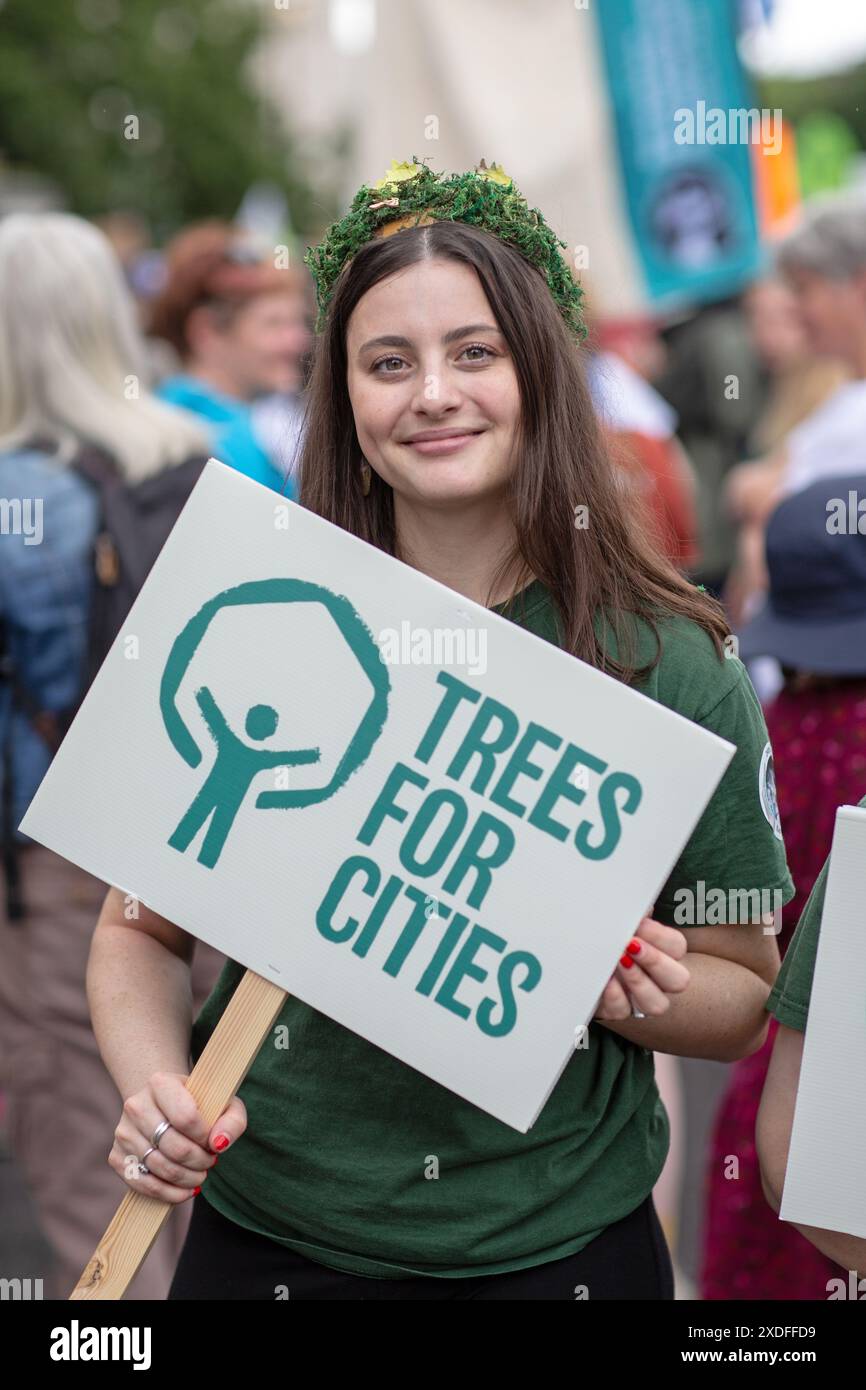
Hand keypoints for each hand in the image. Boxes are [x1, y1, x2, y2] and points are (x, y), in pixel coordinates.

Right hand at [109, 1071, 246, 1203]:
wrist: (164, 1104)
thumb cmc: (199, 1104)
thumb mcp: (224, 1104)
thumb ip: (232, 1121)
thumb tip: (219, 1144)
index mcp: (160, 1083)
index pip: (186, 1118)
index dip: (205, 1137)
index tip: (213, 1141)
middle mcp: (135, 1105)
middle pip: (174, 1147)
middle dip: (199, 1162)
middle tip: (210, 1162)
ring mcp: (123, 1132)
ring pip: (160, 1167)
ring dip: (187, 1179)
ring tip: (200, 1175)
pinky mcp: (117, 1157)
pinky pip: (142, 1184)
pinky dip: (167, 1193)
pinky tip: (184, 1190)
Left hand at [592, 916, 688, 1021]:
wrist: (582, 965)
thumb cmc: (609, 940)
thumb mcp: (620, 923)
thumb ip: (634, 914)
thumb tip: (640, 903)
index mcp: (665, 955)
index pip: (677, 946)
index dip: (660, 936)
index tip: (639, 924)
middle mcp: (660, 982)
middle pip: (678, 980)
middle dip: (655, 960)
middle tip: (631, 945)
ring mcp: (641, 1001)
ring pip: (657, 1004)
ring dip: (638, 980)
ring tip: (619, 961)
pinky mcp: (618, 1012)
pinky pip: (623, 1011)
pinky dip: (614, 995)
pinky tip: (606, 980)